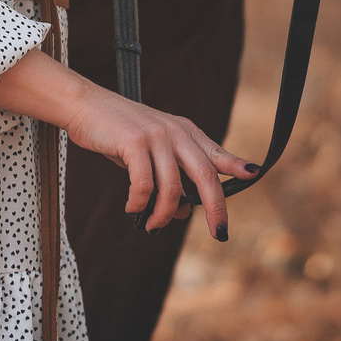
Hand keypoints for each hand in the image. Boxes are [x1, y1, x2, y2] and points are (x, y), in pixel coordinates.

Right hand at [59, 83, 257, 238]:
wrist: (85, 106)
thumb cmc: (118, 132)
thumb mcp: (151, 150)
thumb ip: (170, 176)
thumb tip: (183, 211)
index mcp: (184, 131)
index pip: (216, 151)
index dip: (236, 165)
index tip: (255, 175)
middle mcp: (176, 131)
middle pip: (206, 175)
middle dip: (216, 208)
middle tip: (220, 234)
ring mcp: (157, 136)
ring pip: (172, 188)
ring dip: (164, 214)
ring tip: (152, 226)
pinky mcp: (134, 142)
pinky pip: (144, 185)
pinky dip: (139, 203)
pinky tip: (132, 208)